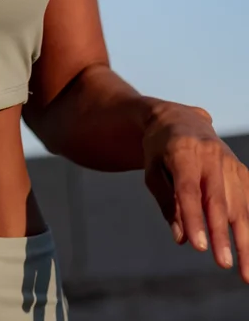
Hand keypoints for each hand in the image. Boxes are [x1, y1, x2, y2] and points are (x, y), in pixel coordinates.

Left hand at [143, 100, 248, 282]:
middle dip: (221, 235)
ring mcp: (229, 162)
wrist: (181, 119)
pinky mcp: (241, 170)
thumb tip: (182, 238)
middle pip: (217, 201)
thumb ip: (165, 202)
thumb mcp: (151, 169)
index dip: (194, 219)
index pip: (189, 191)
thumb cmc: (160, 148)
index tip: (198, 247)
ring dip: (243, 240)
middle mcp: (210, 155)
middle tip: (223, 264)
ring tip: (244, 271)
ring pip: (239, 205)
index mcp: (183, 151)